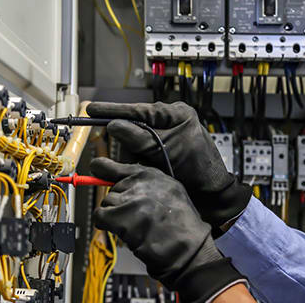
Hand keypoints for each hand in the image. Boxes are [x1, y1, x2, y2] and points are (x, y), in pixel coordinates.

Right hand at [87, 101, 251, 228]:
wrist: (211, 194)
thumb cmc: (199, 168)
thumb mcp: (167, 149)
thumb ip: (139, 137)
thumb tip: (114, 125)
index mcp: (175, 114)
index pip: (137, 109)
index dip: (112, 110)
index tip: (92, 109)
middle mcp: (168, 123)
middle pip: (133, 128)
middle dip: (131, 146)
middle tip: (140, 160)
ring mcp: (164, 138)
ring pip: (134, 144)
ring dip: (136, 158)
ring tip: (152, 168)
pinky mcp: (160, 153)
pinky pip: (140, 155)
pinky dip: (141, 164)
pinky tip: (150, 171)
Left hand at [91, 158, 246, 301]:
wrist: (187, 248)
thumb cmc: (181, 224)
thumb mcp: (169, 191)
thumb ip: (144, 184)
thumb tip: (120, 180)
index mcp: (151, 175)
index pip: (114, 166)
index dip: (103, 169)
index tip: (95, 168)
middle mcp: (140, 184)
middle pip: (111, 190)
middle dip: (117, 204)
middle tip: (133, 217)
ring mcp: (131, 201)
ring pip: (106, 203)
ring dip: (114, 216)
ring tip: (133, 226)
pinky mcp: (122, 219)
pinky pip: (100, 217)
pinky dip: (106, 225)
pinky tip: (121, 231)